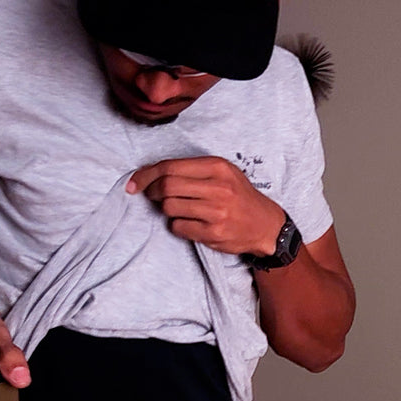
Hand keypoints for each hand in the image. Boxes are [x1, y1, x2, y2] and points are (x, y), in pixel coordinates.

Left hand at [127, 156, 285, 255]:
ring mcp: (216, 212)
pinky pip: (178, 227)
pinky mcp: (214, 233)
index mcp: (217, 167)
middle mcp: (218, 188)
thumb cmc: (239, 196)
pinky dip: (177, 225)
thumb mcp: (223, 173)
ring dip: (166, 210)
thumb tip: (151, 175)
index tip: (134, 182)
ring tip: (178, 208)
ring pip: (169, 208)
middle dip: (152, 192)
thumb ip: (191, 171)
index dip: (146, 175)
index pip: (170, 167)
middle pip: (166, 186)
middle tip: (152, 196)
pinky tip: (190, 222)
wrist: (266, 225)